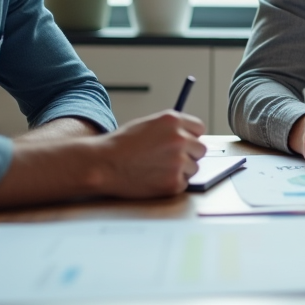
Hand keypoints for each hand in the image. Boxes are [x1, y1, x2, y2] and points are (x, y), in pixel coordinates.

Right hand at [92, 110, 206, 197]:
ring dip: (181, 170)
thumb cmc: (122, 145)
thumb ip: (170, 128)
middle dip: (189, 154)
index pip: (199, 128)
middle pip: (200, 149)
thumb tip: (190, 136)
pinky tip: (154, 179)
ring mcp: (178, 161)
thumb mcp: (147, 124)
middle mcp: (180, 138)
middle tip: (170, 159)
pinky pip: (184, 183)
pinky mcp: (174, 182)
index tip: (184, 143)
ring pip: (193, 167)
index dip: (191, 136)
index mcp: (173, 120)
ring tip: (157, 169)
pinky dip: (172, 184)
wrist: (104, 164)